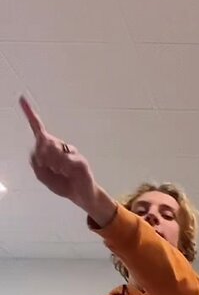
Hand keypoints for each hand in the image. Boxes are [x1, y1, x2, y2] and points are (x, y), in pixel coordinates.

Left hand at [19, 96, 115, 225]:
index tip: (22, 98)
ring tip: (60, 173)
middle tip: (47, 166)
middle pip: (43, 141)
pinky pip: (65, 161)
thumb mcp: (43, 176)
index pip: (38, 128)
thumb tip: (41, 151)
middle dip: (42, 154)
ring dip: (52, 164)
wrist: (82, 196)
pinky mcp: (80, 161)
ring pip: (53, 151)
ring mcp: (71, 153)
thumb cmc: (63, 184)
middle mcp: (61, 147)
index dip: (30, 114)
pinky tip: (65, 172)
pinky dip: (62, 167)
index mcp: (50, 149)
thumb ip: (36, 163)